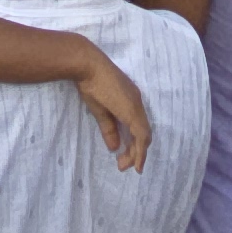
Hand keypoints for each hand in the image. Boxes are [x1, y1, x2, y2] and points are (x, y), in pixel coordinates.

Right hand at [73, 45, 153, 171]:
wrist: (87, 66)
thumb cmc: (91, 83)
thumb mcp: (100, 110)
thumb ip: (109, 128)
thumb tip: (114, 147)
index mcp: (131, 101)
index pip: (138, 127)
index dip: (135, 144)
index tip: (125, 158)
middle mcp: (137, 104)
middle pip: (143, 134)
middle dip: (135, 153)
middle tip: (123, 166)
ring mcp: (136, 106)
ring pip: (144, 136)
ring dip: (137, 154)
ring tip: (125, 166)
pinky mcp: (132, 109)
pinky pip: (140, 134)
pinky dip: (139, 150)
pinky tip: (135, 162)